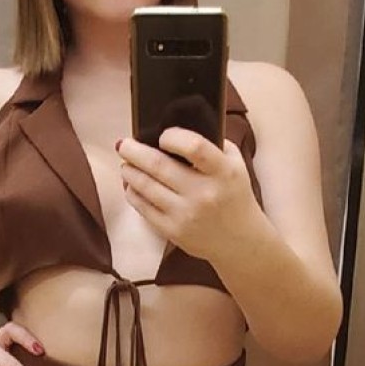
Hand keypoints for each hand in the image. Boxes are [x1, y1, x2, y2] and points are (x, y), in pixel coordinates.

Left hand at [117, 127, 260, 262]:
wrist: (240, 240)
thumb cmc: (234, 193)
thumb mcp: (234, 163)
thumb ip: (212, 142)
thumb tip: (175, 125)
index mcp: (223, 172)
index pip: (194, 147)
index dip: (173, 137)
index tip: (162, 135)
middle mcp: (204, 193)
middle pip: (159, 166)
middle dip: (134, 151)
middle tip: (124, 144)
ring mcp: (187, 214)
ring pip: (146, 186)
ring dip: (130, 171)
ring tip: (126, 163)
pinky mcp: (173, 231)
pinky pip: (143, 207)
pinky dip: (133, 192)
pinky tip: (131, 184)